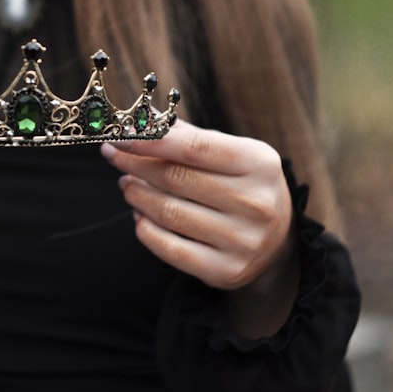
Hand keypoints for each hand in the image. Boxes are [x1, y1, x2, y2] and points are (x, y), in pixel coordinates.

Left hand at [100, 120, 294, 294]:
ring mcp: (242, 241)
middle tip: (115, 157)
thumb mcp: (232, 154)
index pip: (194, 148)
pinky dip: (145, 228)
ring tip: (127, 184)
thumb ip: (188, 137)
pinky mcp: (226, 271)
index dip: (151, 141)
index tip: (118, 136)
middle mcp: (256, 203)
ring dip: (137, 195)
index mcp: (260, 164)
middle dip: (135, 165)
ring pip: (168, 213)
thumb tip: (141, 120)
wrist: (277, 244)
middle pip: (176, 179)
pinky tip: (140, 214)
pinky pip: (169, 248)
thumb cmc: (245, 187)